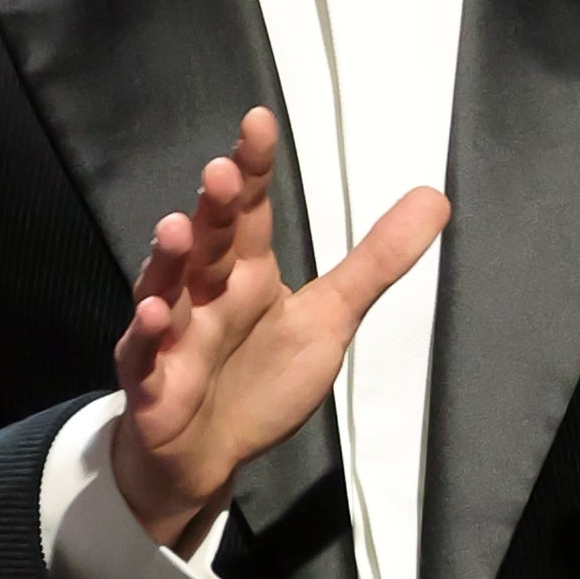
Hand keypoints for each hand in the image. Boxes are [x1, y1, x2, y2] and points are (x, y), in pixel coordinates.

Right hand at [108, 106, 447, 547]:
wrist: (207, 455)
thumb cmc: (257, 381)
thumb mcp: (328, 318)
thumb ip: (375, 262)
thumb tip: (435, 199)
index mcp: (246, 273)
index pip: (248, 210)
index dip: (251, 168)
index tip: (258, 123)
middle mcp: (205, 293)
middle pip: (208, 241)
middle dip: (212, 208)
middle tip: (221, 173)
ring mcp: (172, 336)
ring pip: (166, 289)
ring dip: (168, 260)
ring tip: (177, 229)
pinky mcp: (151, 384)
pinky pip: (144, 356)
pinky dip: (147, 336)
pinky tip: (157, 315)